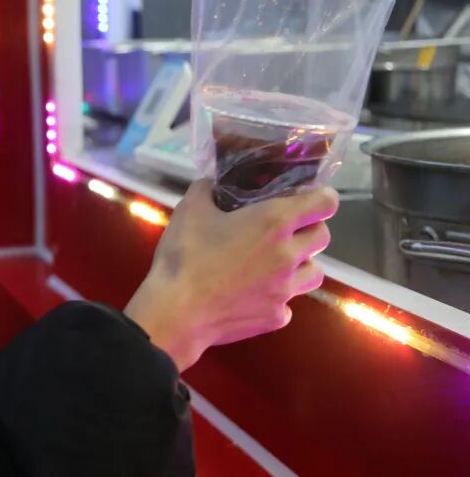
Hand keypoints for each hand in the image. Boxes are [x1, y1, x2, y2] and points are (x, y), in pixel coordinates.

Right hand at [124, 180, 337, 371]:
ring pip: (314, 273)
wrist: (177, 312)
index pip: (325, 203)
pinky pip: (286, 304)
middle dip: (309, 229)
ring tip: (274, 265)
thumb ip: (205, 190)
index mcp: (274, 222)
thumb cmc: (185, 255)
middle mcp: (289, 255)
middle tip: (283, 230)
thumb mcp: (189, 210)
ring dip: (300, 265)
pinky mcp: (276, 317)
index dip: (320, 197)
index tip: (305, 198)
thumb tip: (211, 184)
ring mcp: (286, 290)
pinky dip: (275, 298)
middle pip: (323, 236)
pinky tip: (251, 296)